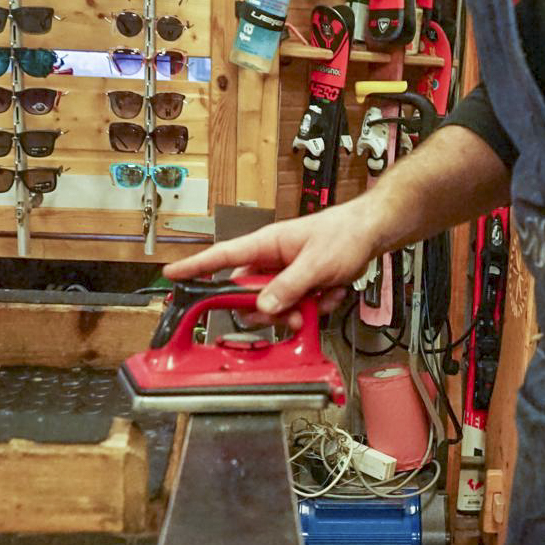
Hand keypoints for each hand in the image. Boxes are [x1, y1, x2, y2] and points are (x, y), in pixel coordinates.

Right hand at [162, 198, 380, 322]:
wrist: (371, 233)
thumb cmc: (343, 234)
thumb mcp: (317, 263)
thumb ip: (289, 286)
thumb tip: (263, 306)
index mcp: (267, 245)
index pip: (223, 257)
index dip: (196, 268)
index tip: (173, 277)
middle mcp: (272, 260)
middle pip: (249, 294)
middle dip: (268, 308)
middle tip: (290, 311)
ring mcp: (286, 274)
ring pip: (273, 306)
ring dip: (295, 311)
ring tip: (317, 302)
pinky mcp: (302, 285)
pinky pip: (297, 307)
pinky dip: (315, 306)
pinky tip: (331, 292)